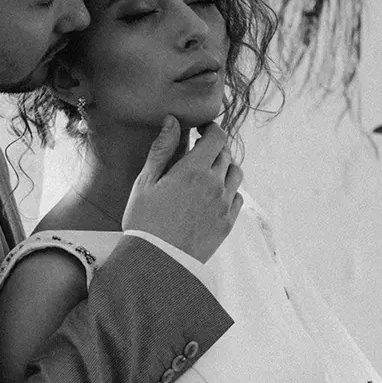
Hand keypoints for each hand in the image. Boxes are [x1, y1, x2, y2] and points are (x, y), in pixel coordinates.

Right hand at [123, 117, 242, 262]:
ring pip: (235, 174)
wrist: (157, 262)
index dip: (212, 128)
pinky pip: (237, 198)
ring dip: (224, 168)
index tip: (202, 129)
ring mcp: (224, 205)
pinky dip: (229, 190)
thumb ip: (162, 149)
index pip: (217, 137)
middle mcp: (215, 185)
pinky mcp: (228, 223)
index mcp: (194, 170)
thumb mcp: (146, 182)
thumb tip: (172, 120)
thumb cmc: (144, 221)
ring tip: (208, 173)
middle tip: (200, 151)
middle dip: (214, 148)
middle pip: (225, 154)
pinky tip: (213, 195)